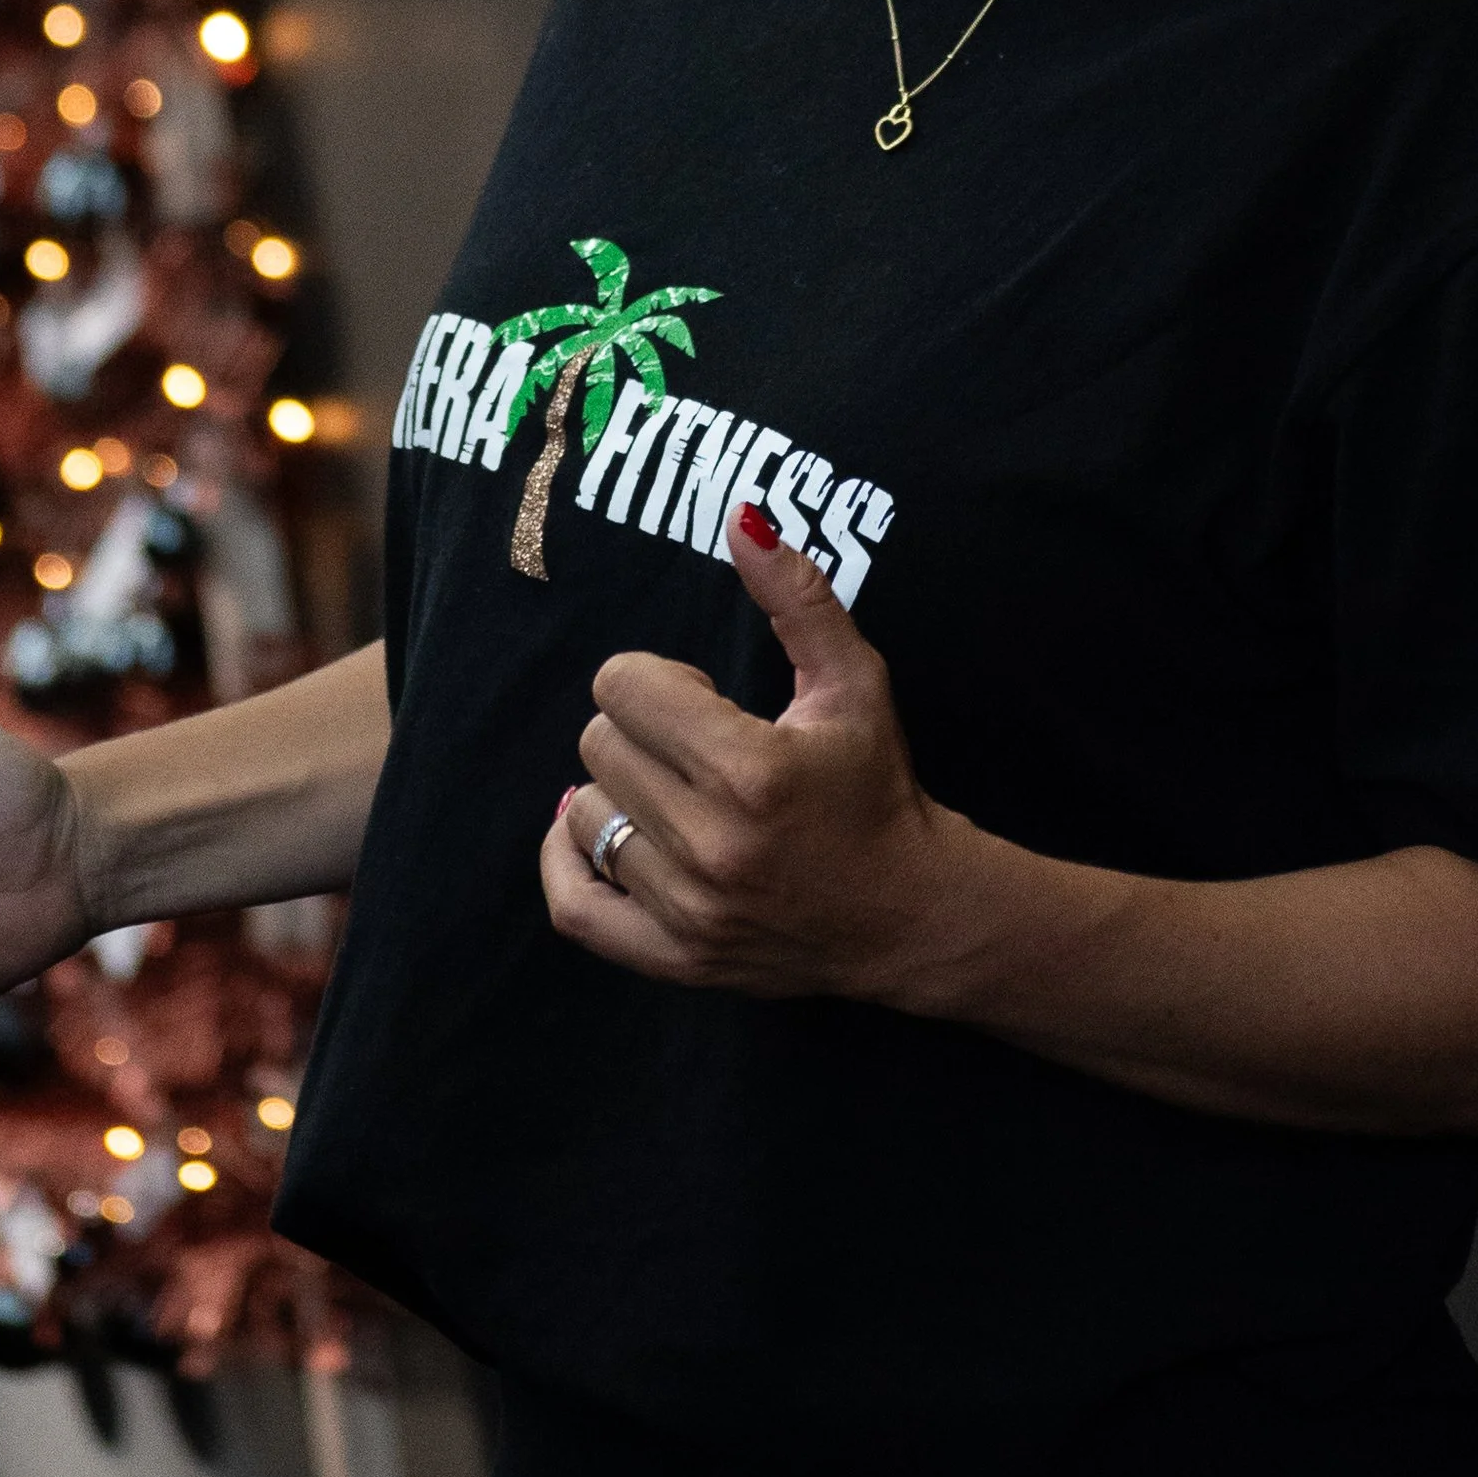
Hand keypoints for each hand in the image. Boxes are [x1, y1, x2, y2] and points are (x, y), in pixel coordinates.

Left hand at [540, 506, 962, 1002]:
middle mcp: (713, 844)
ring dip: (619, 793)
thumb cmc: (877, 786)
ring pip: (584, 814)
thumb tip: (741, 517)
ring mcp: (690, 911)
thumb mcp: (853, 681)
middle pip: (598, 745)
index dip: (659, 681)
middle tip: (694, 748)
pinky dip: (567, 862)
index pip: (623, 688)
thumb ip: (797, 596)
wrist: (910, 915)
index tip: (704, 700)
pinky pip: (574, 907)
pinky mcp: (676, 959)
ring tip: (673, 797)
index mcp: (751, 770)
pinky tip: (598, 830)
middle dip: (639, 730)